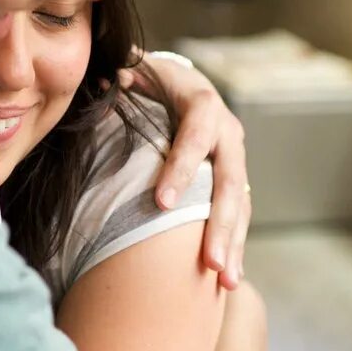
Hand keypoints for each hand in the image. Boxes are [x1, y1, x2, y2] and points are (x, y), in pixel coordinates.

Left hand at [119, 53, 250, 289]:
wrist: (180, 84)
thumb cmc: (148, 81)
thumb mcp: (134, 69)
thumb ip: (121, 76)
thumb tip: (112, 80)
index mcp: (202, 102)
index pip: (195, 135)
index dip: (182, 168)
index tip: (162, 205)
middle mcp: (227, 131)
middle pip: (228, 180)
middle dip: (218, 223)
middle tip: (208, 262)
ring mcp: (235, 158)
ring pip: (239, 204)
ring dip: (232, 244)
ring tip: (223, 281)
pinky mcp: (234, 180)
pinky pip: (238, 216)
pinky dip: (233, 246)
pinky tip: (227, 279)